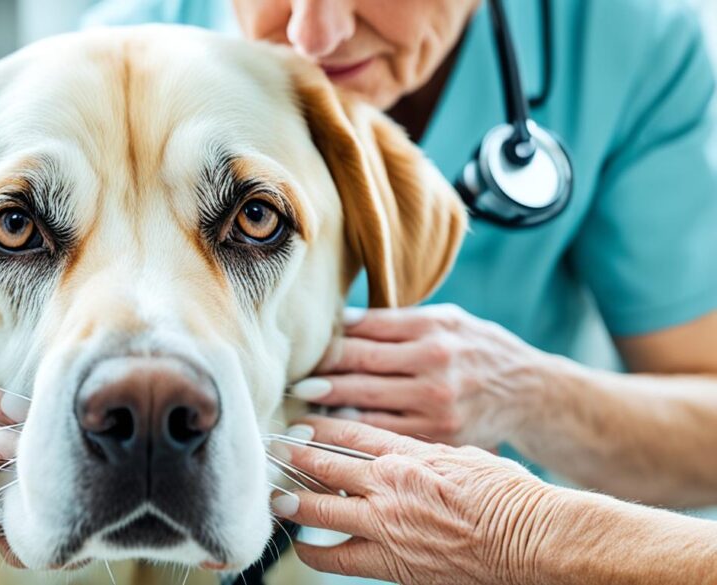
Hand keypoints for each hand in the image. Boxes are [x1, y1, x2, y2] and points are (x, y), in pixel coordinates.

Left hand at [271, 417, 558, 584]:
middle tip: (272, 448)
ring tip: (276, 494)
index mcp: (408, 452)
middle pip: (324, 463)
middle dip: (293, 455)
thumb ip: (421, 451)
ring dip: (291, 499)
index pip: (349, 432)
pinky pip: (337, 557)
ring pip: (319, 508)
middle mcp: (389, 484)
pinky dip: (313, 550)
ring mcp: (386, 524)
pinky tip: (302, 545)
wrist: (531, 540)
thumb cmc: (507, 494)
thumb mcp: (461, 455)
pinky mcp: (390, 562)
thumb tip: (395, 447)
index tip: (299, 421)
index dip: (318, 426)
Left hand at [292, 304, 548, 446]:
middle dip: (322, 379)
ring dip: (330, 414)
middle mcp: (433, 365)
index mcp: (431, 330)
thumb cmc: (478, 349)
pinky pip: (387, 438)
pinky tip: (334, 442)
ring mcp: (437, 405)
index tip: (305, 355)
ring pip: (368, 408)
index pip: (364, 335)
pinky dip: (358, 440)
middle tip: (295, 387)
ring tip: (302, 418)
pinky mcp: (440, 437)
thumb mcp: (446, 320)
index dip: (329, 346)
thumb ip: (395, 321)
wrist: (531, 392)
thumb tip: (341, 322)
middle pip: (360, 370)